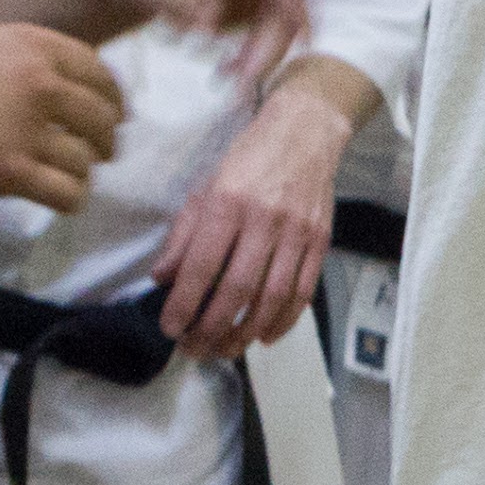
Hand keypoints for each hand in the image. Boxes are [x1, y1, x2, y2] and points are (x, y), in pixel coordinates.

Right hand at [0, 24, 124, 207]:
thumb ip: (31, 58)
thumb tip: (75, 83)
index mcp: (35, 48)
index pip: (101, 75)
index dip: (114, 100)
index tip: (115, 116)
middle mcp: (40, 84)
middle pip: (102, 119)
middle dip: (105, 140)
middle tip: (100, 153)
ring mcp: (26, 128)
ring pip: (87, 160)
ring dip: (83, 172)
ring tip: (71, 176)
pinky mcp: (9, 170)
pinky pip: (67, 192)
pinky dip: (71, 200)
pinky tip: (62, 199)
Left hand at [98, 0, 308, 85]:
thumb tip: (209, 26)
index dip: (292, 1)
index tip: (298, 39)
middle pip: (288, 1)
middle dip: (272, 42)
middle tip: (246, 77)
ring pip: (280, 24)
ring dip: (261, 55)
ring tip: (227, 77)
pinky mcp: (253, 6)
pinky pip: (265, 36)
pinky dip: (250, 55)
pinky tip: (225, 70)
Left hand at [155, 72, 359, 357]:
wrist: (306, 134)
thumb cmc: (248, 160)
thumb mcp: (204, 189)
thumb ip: (184, 236)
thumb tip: (163, 279)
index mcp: (228, 204)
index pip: (203, 266)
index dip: (184, 303)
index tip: (170, 329)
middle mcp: (265, 221)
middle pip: (239, 289)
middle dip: (213, 327)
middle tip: (194, 349)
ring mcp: (298, 233)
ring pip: (273, 297)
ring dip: (247, 331)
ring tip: (225, 349)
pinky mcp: (321, 241)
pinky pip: (303, 290)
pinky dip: (285, 320)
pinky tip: (264, 336)